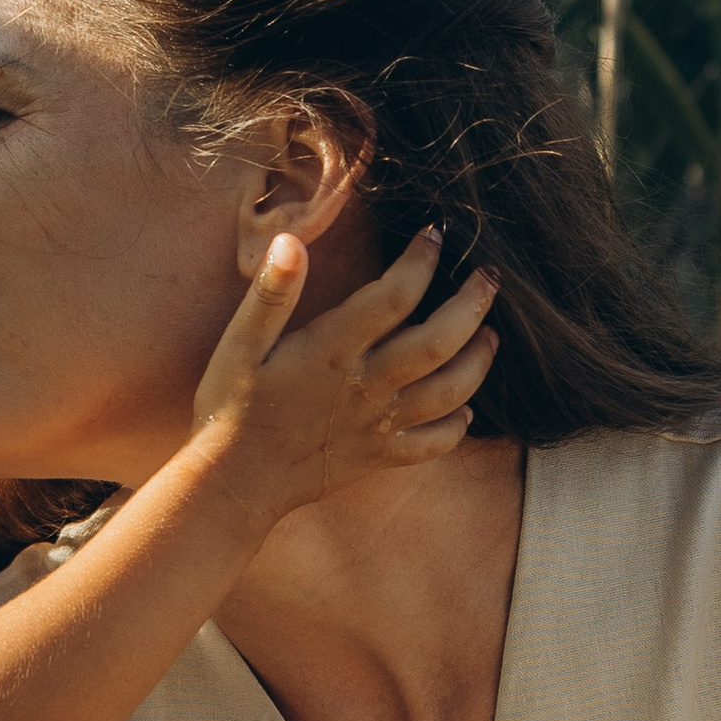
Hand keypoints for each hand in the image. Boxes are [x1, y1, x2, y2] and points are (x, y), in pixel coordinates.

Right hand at [188, 231, 499, 515]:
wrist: (231, 486)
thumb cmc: (229, 410)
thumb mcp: (239, 345)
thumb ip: (271, 293)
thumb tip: (290, 241)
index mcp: (333, 350)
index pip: (394, 295)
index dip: (421, 261)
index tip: (434, 235)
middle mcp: (365, 386)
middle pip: (439, 341)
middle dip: (472, 306)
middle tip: (491, 278)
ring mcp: (376, 425)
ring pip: (449, 392)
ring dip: (478, 362)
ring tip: (490, 336)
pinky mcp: (377, 457)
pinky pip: (431, 444)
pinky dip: (455, 428)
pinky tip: (464, 412)